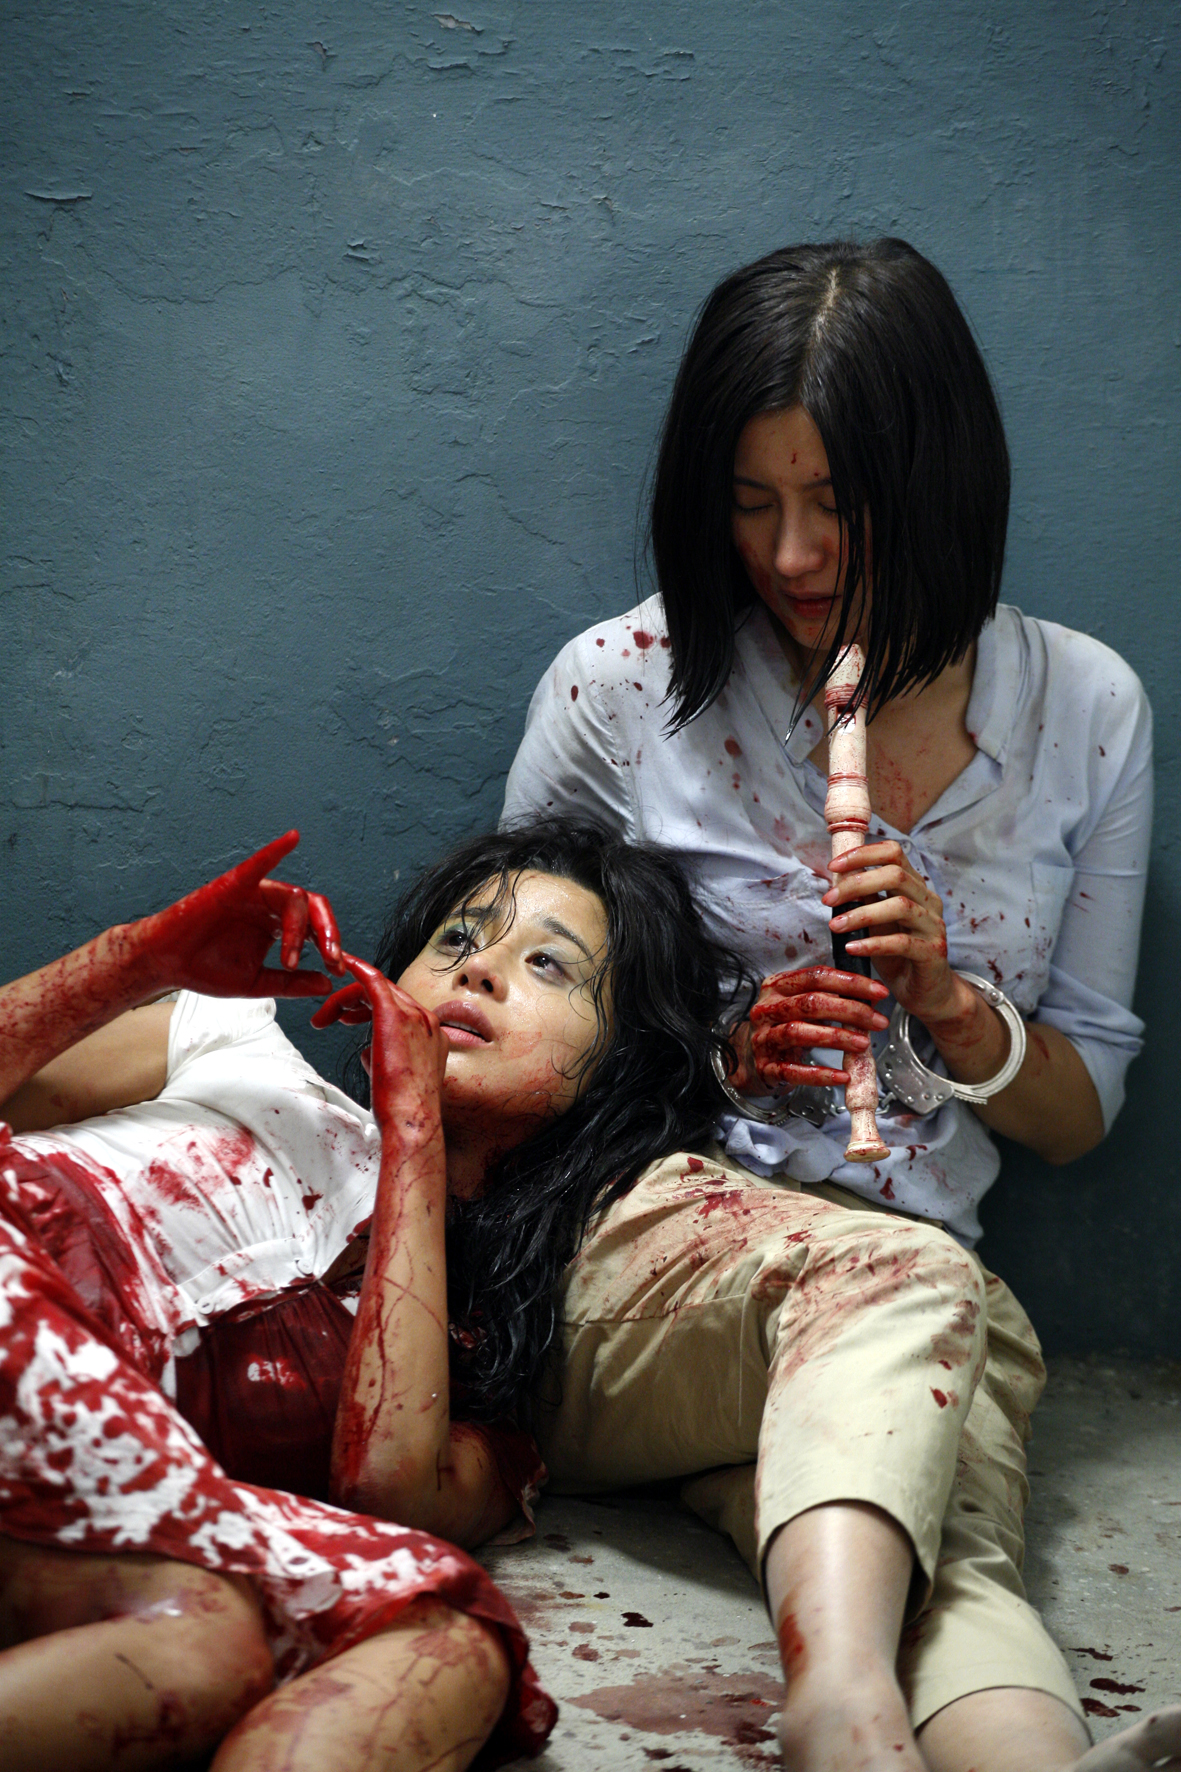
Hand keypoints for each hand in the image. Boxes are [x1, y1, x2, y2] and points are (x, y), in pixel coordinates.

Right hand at [128, 832, 344, 998]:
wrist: (167, 965)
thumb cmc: (206, 970)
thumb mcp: (258, 984)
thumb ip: (292, 983)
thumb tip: (328, 984)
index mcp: (278, 927)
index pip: (316, 930)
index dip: (332, 948)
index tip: (338, 970)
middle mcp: (270, 906)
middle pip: (313, 909)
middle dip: (329, 934)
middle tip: (333, 960)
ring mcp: (253, 894)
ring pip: (293, 898)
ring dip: (298, 928)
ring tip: (290, 959)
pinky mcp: (233, 885)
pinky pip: (258, 863)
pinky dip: (275, 850)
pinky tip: (292, 838)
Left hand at [318, 953, 448, 1133]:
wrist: (411, 1122)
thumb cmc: (402, 1110)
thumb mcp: (395, 1078)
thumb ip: (384, 1058)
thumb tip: (368, 1052)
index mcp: (431, 1034)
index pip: (399, 1007)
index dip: (371, 1008)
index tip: (352, 1012)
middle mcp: (427, 1020)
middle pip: (388, 994)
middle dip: (355, 1003)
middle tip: (333, 1018)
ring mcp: (415, 1016)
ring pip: (377, 989)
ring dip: (347, 999)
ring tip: (325, 1018)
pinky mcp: (396, 1017)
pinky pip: (374, 981)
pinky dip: (356, 969)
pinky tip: (342, 965)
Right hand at [741, 965, 889, 1090]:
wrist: (750, 1054)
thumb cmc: (783, 1024)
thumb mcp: (799, 1003)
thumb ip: (828, 996)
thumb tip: (870, 995)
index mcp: (777, 986)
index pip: (816, 976)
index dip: (850, 983)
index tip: (878, 992)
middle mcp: (767, 1009)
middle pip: (810, 1003)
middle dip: (849, 1010)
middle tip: (876, 1020)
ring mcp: (764, 1037)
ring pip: (799, 1032)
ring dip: (835, 1037)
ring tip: (862, 1043)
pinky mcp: (765, 1066)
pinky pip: (793, 1070)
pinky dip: (819, 1074)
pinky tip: (841, 1075)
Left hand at [822, 840, 957, 1022]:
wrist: (926, 993)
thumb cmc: (898, 955)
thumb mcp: (877, 923)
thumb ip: (865, 900)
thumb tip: (837, 880)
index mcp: (915, 887)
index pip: (894, 853)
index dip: (863, 854)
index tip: (833, 866)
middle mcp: (928, 901)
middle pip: (896, 875)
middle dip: (856, 884)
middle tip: (828, 900)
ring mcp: (934, 926)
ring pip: (900, 906)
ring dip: (861, 914)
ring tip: (835, 926)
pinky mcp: (933, 952)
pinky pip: (902, 943)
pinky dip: (873, 943)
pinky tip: (852, 947)